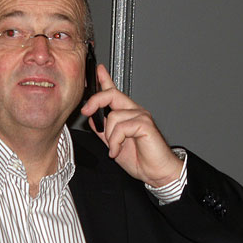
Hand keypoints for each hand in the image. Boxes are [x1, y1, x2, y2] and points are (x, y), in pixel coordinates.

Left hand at [80, 64, 182, 187]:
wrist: (157, 172)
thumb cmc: (141, 159)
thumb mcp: (114, 144)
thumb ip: (104, 131)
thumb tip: (93, 119)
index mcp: (127, 114)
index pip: (114, 92)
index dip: (105, 79)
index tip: (98, 70)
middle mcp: (135, 111)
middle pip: (111, 94)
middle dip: (95, 101)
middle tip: (86, 112)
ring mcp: (141, 116)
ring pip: (113, 116)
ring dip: (109, 137)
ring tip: (115, 149)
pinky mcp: (145, 124)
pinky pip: (121, 128)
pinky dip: (115, 142)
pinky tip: (117, 151)